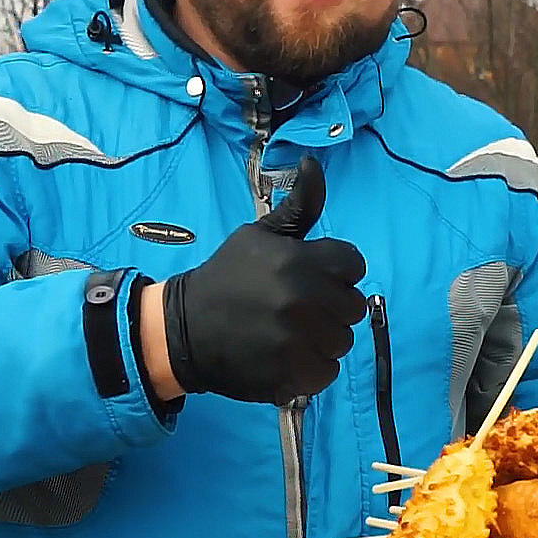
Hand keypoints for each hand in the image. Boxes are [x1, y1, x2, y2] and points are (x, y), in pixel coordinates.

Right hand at [159, 156, 366, 405]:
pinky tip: (287, 356)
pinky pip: (328, 371)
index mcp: (300, 261)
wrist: (184, 329)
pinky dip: (312, 367)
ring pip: (342, 340)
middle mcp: (304, 300)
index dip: (335, 271)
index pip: (353, 264)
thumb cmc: (227, 277)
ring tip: (290, 332)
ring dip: (322, 338)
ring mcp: (299, 340)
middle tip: (299, 307)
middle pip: (353, 305)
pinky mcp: (292, 374)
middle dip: (331, 306)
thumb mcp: (259, 235)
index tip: (311, 277)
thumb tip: (314, 163)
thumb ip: (299, 206)